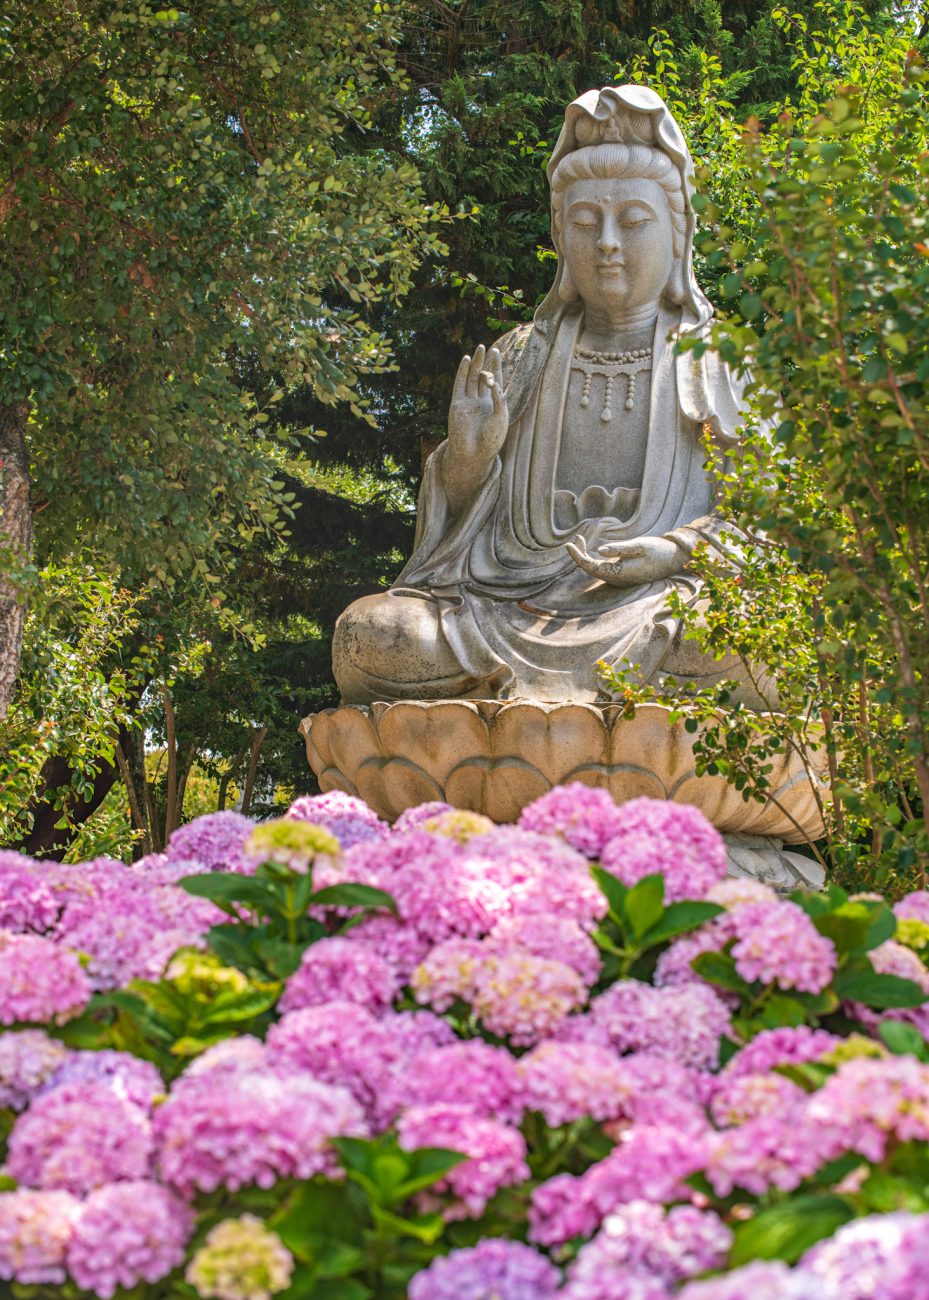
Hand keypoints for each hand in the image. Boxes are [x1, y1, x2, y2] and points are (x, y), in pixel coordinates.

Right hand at [448, 345, 507, 463]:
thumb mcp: (501, 416)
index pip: (496, 381)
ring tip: (479, 348)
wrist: (474, 454)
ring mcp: (469, 402)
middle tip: (489, 348)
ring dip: (475, 363)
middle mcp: (481, 402)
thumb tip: (493, 380)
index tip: (497, 352)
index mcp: (494, 405)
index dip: (496, 366)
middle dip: (486, 362)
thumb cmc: (491, 439)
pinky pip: (460, 384)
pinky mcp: (457, 404)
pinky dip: (462, 371)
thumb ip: (499, 397)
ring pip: (472, 378)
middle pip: (483, 377)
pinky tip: (466, 360)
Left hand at [565, 534, 684, 587]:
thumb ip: (620, 549)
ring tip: (579, 539)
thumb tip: (599, 550)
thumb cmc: (659, 550)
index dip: (578, 557)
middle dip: (579, 555)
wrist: (675, 560)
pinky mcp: (622, 576)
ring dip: (586, 556)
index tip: (568, 544)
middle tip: (573, 540)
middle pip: (591, 570)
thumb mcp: (640, 545)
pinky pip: (603, 569)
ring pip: (596, 570)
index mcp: (621, 573)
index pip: (592, 568)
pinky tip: (592, 548)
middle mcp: (618, 580)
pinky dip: (595, 558)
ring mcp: (620, 579)